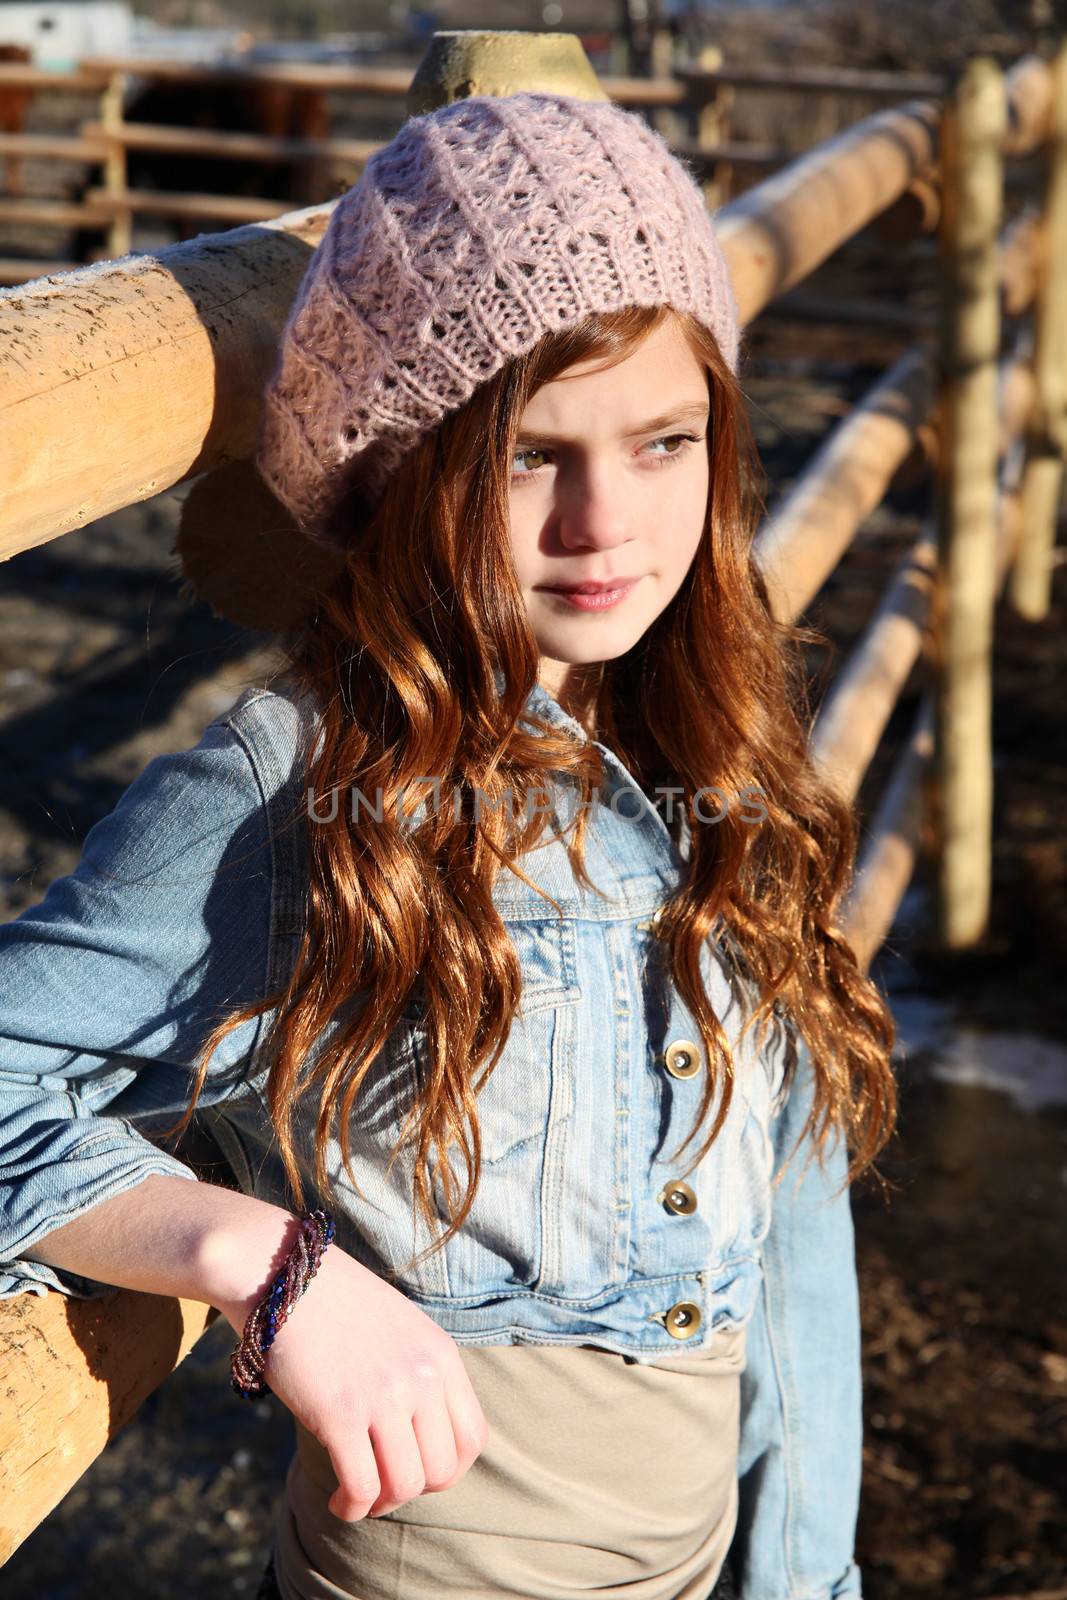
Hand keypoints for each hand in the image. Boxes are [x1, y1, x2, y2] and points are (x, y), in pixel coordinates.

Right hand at [219, 1245, 488, 1520]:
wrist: (284, 1274)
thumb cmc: (337, 1305)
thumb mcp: (401, 1330)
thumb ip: (421, 1374)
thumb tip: (425, 1436)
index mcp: (440, 1355)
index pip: (473, 1438)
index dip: (447, 1469)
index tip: (416, 1469)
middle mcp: (421, 1376)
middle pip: (442, 1470)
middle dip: (413, 1491)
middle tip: (382, 1485)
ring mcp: (383, 1395)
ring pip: (405, 1485)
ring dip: (381, 1504)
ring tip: (358, 1497)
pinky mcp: (339, 1412)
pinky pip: (361, 1486)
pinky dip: (352, 1507)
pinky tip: (338, 1502)